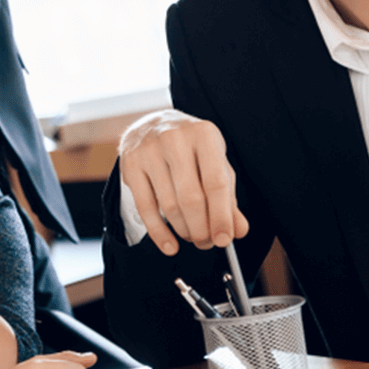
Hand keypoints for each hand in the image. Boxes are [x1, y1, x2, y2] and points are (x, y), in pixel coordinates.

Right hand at [119, 110, 247, 255]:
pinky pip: (145, 207)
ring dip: (184, 230)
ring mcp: (149, 150)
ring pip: (169, 206)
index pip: (216, 183)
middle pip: (191, 198)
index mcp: (203, 135)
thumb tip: (238, 230)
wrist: (152, 124)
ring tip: (192, 236)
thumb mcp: (215, 162)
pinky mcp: (130, 164)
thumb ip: (228, 196)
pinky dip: (159, 232)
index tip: (224, 239)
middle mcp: (175, 139)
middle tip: (207, 242)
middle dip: (201, 229)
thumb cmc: (190, 147)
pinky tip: (170, 244)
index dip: (221, 216)